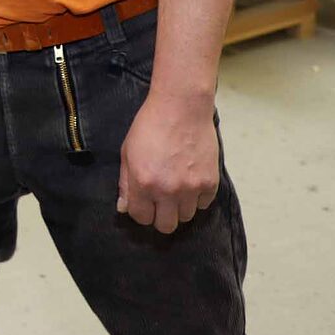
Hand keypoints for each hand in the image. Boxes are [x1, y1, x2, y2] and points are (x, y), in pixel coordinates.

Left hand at [117, 94, 218, 233]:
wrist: (181, 108)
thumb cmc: (149, 126)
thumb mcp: (127, 152)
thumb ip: (125, 182)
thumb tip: (124, 207)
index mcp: (143, 183)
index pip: (142, 217)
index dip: (141, 212)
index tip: (144, 203)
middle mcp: (167, 191)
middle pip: (166, 226)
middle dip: (160, 216)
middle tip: (160, 202)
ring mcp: (191, 188)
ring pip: (186, 217)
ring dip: (179, 207)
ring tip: (176, 188)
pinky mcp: (210, 183)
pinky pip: (204, 204)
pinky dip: (197, 198)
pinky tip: (191, 181)